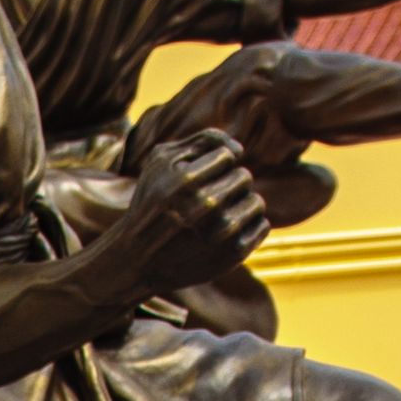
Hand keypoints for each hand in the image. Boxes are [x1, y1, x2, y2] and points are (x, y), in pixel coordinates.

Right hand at [106, 130, 270, 297]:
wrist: (138, 259)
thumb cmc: (152, 203)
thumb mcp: (161, 161)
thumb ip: (201, 141)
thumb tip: (239, 149)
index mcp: (186, 181)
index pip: (228, 156)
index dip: (214, 166)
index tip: (198, 181)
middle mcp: (205, 206)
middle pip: (244, 176)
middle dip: (228, 185)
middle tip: (208, 201)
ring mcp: (222, 232)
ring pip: (256, 201)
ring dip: (240, 206)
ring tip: (218, 217)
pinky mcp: (234, 253)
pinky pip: (262, 226)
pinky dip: (248, 227)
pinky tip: (227, 233)